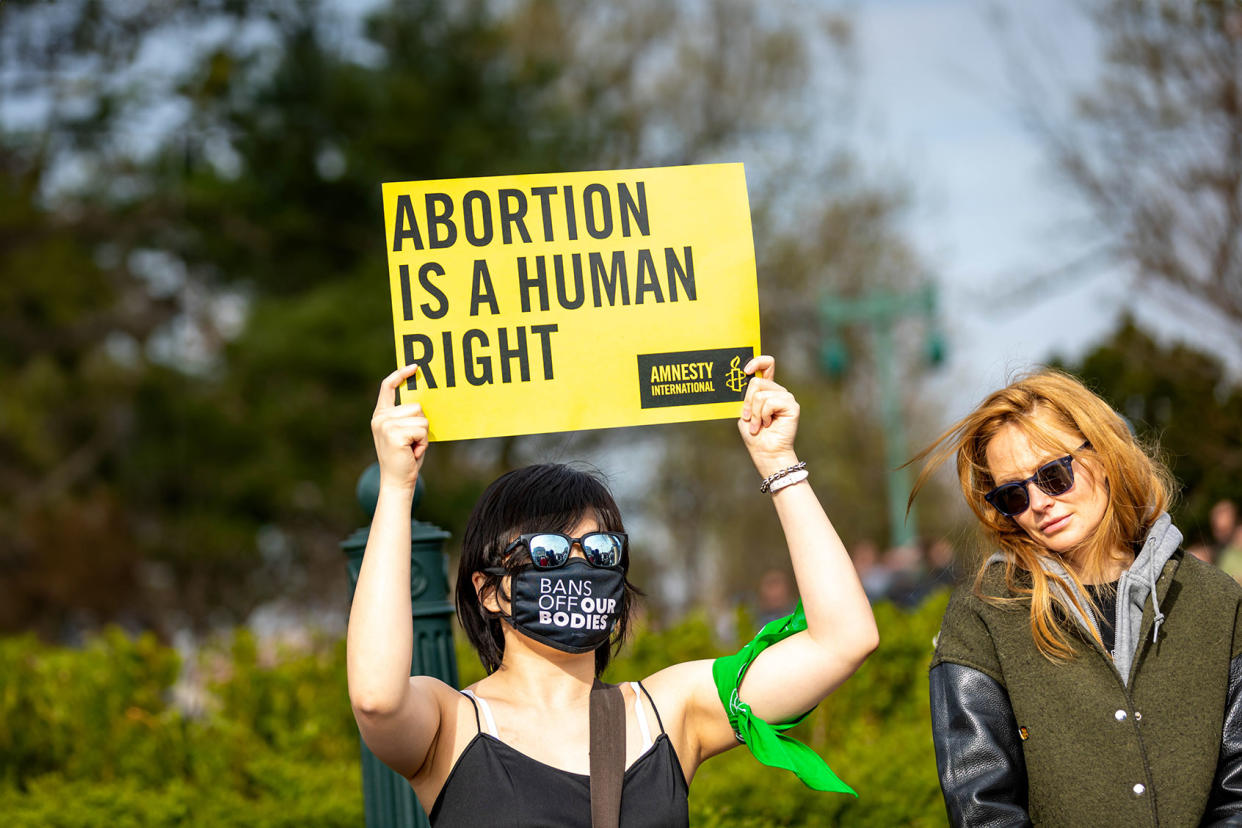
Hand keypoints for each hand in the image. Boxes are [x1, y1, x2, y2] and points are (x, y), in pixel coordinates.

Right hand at [371, 364, 428, 491]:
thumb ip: (407, 416)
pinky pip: (422, 429)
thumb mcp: (404, 432)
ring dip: (423, 435)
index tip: (415, 367)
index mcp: (381, 415)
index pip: (388, 387)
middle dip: (421, 424)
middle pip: (416, 405)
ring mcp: (386, 424)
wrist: (397, 481)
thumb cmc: (405, 457)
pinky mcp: (395, 433)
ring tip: (412, 447)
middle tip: (412, 443)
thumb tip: (422, 400)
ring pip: (421, 417)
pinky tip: (413, 452)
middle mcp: (380, 417)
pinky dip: (423, 442)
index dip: (400, 375)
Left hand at [737, 355, 799, 475]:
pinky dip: (763, 415)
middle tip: (748, 418)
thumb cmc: (754, 434)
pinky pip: (770, 402)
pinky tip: (768, 424)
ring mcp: (786, 397)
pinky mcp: (791, 406)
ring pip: (761, 394)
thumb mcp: (744, 411)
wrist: (765, 452)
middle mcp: (778, 391)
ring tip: (759, 425)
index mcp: (767, 389)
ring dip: (754, 413)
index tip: (745, 370)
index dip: (757, 361)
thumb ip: (745, 396)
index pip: (767, 365)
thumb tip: (742, 380)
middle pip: (756, 382)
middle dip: (747, 402)